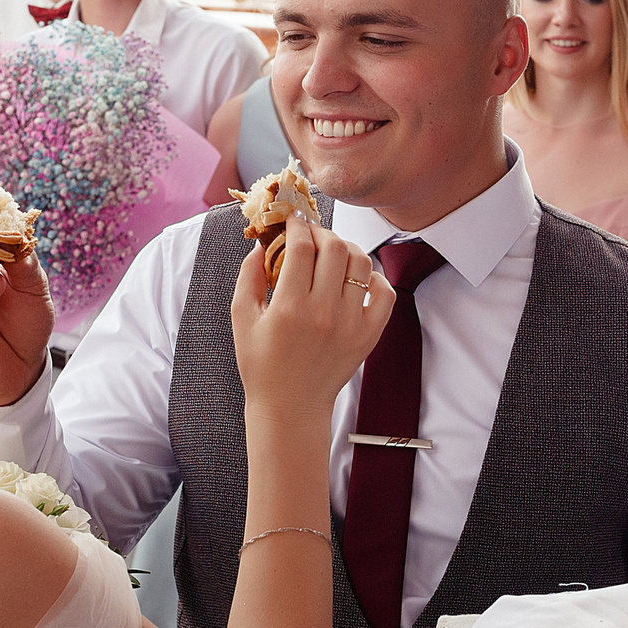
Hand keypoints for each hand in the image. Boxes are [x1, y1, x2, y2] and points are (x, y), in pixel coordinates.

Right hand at [230, 219, 393, 419]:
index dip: (297, 225)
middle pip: (334, 248)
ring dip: (347, 249)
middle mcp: (323, 313)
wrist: (290, 407)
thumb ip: (248, 277)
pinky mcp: (368, 336)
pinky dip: (375, 278)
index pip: (302, 247)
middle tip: (312, 234)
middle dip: (321, 232)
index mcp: (289, 307)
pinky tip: (357, 279)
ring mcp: (350, 324)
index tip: (293, 220)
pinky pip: (384, 294)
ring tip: (333, 253)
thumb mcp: (242, 320)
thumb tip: (259, 245)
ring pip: (361, 264)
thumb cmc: (262, 365)